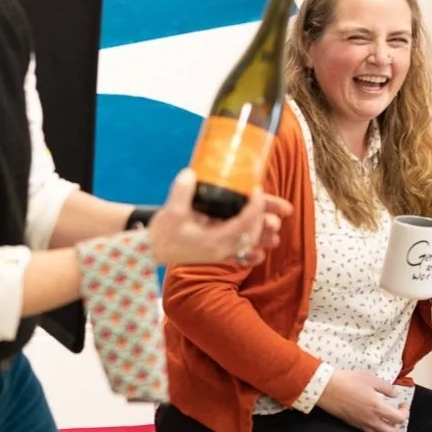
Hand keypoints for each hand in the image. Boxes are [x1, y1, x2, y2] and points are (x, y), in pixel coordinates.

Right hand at [146, 169, 293, 266]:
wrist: (149, 251)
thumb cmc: (161, 234)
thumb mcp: (171, 211)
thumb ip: (182, 192)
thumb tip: (191, 174)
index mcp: (214, 239)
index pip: (244, 222)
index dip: (256, 206)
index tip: (258, 189)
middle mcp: (220, 248)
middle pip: (251, 234)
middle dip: (266, 221)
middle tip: (283, 210)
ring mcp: (218, 252)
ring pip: (247, 245)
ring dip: (263, 237)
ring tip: (278, 231)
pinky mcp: (213, 253)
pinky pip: (236, 257)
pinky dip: (248, 255)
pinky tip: (259, 255)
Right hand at [317, 370, 405, 431]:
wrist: (325, 388)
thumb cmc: (347, 381)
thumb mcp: (370, 379)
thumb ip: (386, 388)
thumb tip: (395, 394)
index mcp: (377, 407)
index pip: (399, 418)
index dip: (405, 412)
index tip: (402, 405)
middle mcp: (371, 419)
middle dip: (398, 425)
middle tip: (396, 414)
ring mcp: (361, 424)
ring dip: (386, 430)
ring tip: (385, 420)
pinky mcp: (352, 424)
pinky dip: (374, 431)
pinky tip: (372, 420)